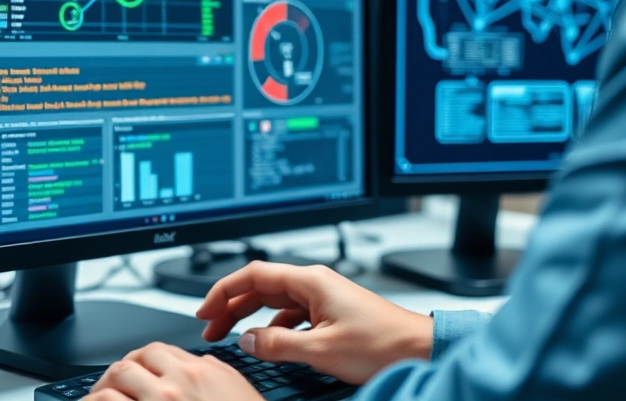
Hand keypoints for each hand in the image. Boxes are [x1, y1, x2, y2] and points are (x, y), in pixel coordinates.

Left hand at [87, 342, 261, 400]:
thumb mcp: (237, 390)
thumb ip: (215, 373)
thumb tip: (199, 364)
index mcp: (197, 372)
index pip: (155, 351)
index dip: (139, 361)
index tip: (133, 371)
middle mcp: (172, 387)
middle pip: (127, 365)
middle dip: (114, 376)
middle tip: (108, 388)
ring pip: (110, 387)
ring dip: (98, 394)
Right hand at [197, 262, 433, 384]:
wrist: (420, 349)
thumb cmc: (383, 344)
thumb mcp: (321, 349)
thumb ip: (278, 344)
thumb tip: (247, 341)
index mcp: (311, 281)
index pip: (254, 275)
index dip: (223, 291)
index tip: (204, 310)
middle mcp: (316, 283)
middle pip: (261, 287)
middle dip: (231, 306)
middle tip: (209, 327)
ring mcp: (325, 297)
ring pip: (275, 302)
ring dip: (250, 317)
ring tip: (231, 336)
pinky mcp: (332, 313)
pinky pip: (292, 314)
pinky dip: (273, 327)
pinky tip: (267, 343)